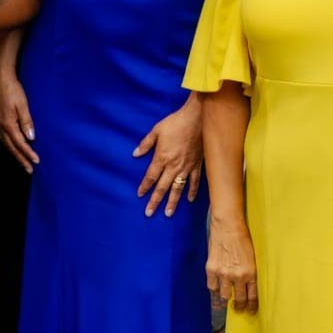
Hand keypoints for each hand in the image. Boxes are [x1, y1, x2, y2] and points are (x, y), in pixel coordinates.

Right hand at [0, 75, 38, 172]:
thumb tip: (30, 137)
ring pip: (6, 144)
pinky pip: (4, 138)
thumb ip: (26, 121)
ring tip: (23, 162)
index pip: (19, 143)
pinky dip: (10, 145)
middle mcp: (1, 126)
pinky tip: (14, 147)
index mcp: (7, 124)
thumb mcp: (22, 104)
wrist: (0, 79)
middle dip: (21, 159)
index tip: (36, 161)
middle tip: (29, 169)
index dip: (28, 153)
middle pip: (11, 147)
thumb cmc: (12, 90)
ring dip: (15, 154)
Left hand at [134, 96, 202, 216]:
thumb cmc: (176, 123)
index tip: (140, 195)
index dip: (145, 186)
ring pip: (178, 188)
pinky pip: (194, 181)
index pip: (151, 176)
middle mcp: (173, 166)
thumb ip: (146, 144)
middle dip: (155, 201)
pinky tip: (189, 200)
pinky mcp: (197, 165)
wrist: (197, 119)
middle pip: (162, 187)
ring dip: (173, 201)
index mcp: (162, 157)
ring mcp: (186, 167)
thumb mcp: (156, 130)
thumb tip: (135, 154)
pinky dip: (192, 191)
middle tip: (149, 213)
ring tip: (168, 213)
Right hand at [207, 219, 257, 312]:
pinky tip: (216, 289)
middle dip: (239, 306)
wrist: (228, 225)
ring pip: (224, 296)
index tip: (250, 311)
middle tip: (238, 308)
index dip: (251, 307)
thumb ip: (248, 272)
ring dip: (225, 298)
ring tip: (225, 299)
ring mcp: (223, 274)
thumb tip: (246, 285)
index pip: (252, 297)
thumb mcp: (251, 257)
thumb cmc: (242, 237)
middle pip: (238, 299)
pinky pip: (212, 287)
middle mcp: (237, 276)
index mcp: (250, 273)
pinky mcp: (211, 269)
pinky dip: (215, 289)